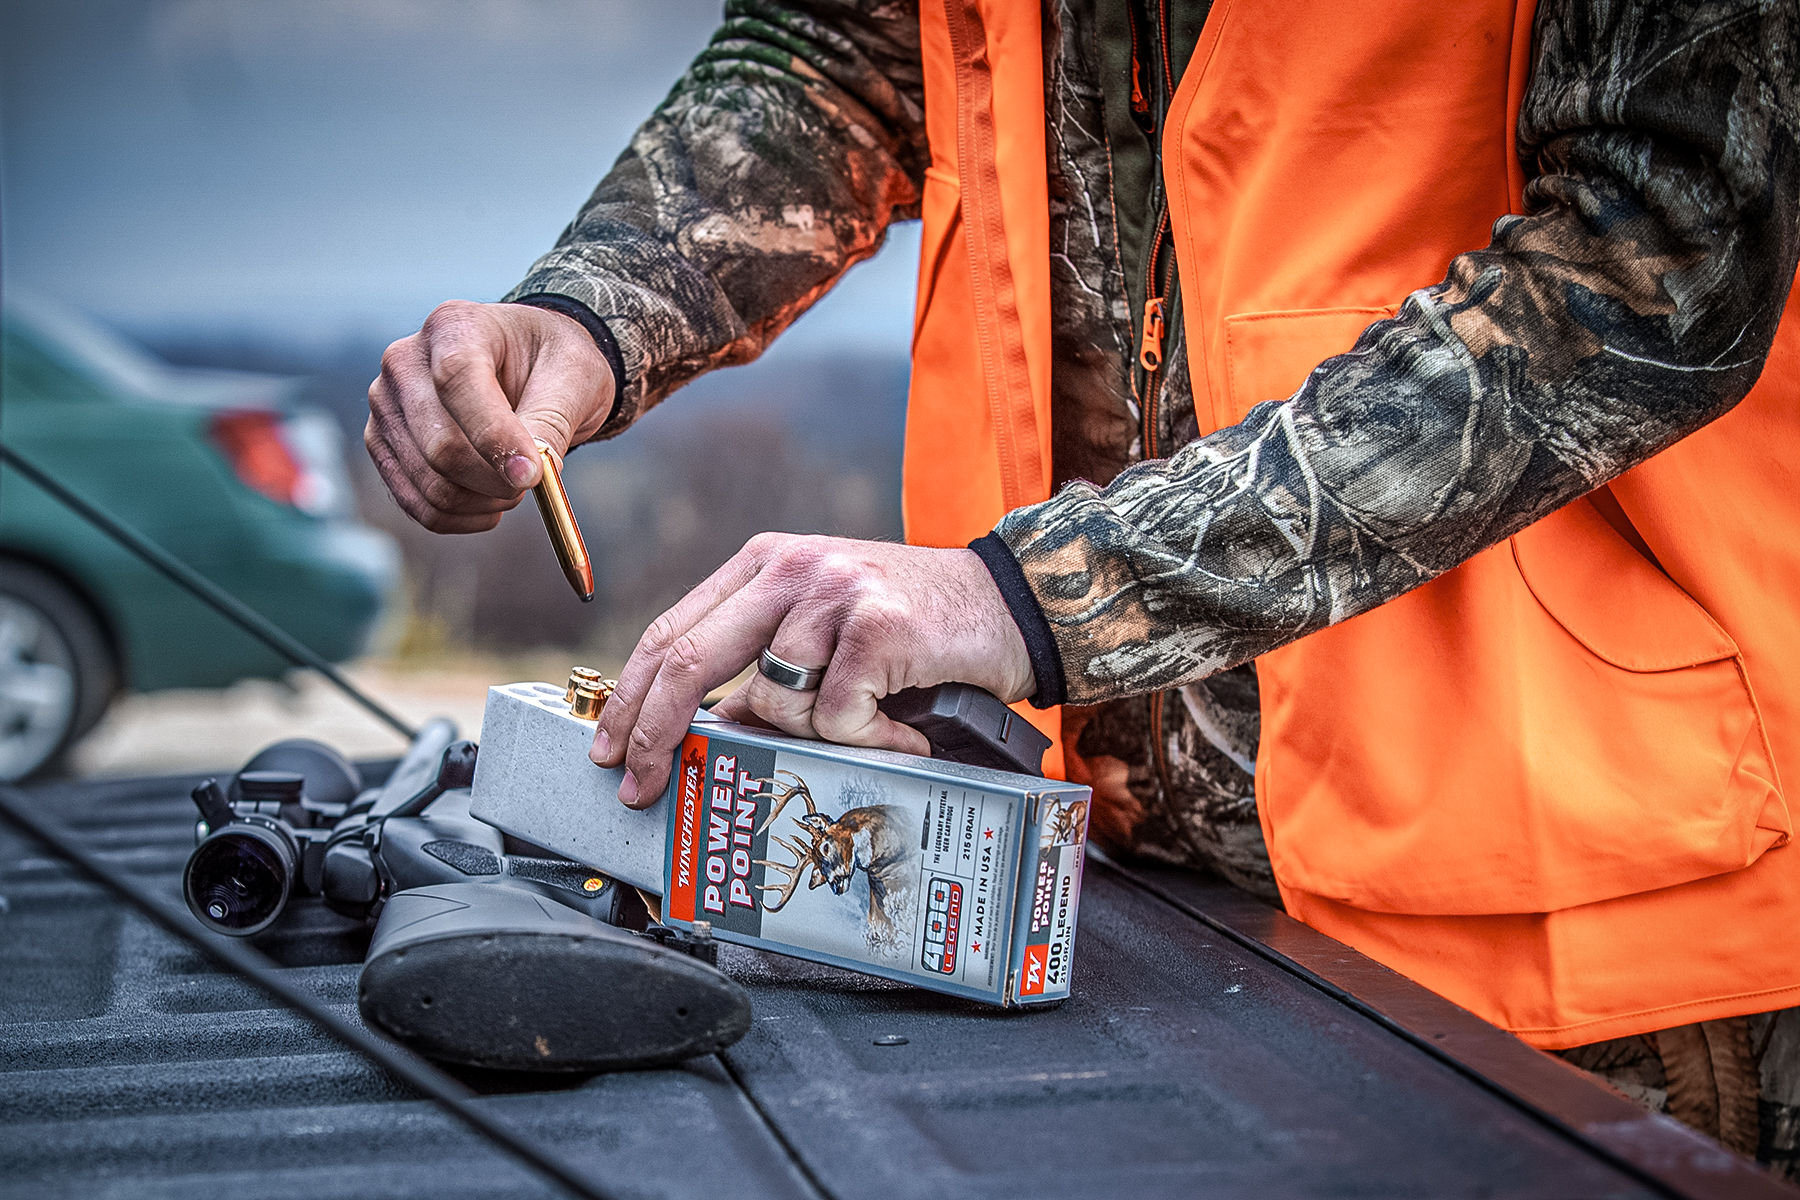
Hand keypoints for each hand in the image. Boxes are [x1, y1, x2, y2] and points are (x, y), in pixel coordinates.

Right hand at [365, 300, 614, 532]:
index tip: (534, 476)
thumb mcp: (574, 378)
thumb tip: (526, 474)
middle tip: (537, 480)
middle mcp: (404, 362)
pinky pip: (419, 506)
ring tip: (517, 484)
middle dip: (499, 480)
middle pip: (442, 447)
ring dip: (486, 502)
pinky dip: (463, 518)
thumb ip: (550, 422)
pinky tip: (492, 505)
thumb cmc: (553, 365)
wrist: (528, 368)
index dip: (494, 436)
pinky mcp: (383, 446)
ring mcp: (386, 407)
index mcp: (453, 325)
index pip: (456, 381)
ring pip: (431, 485)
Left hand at [592, 533, 1034, 807]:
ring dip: (816, 738)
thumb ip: (765, 664)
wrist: (1012, 603)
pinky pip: (836, 716)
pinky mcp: (876, 625)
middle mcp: (791, 569)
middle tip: (642, 786)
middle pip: (688, 658)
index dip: (632, 697)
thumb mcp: (825, 631)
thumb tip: (707, 731)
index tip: (611, 749)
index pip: (671, 631)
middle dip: (654, 732)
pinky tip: (903, 727)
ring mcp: (833, 593)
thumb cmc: (916, 629)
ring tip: (870, 728)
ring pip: (773, 702)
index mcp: (765, 564)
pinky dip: (869, 738)